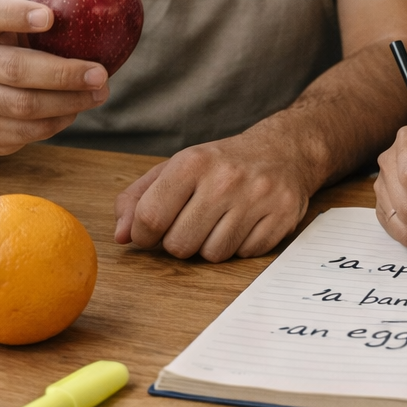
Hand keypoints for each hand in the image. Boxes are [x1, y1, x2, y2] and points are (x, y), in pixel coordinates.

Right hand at [0, 0, 108, 154]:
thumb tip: (108, 13)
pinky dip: (58, 122)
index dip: (16, 14)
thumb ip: (49, 20)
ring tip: (99, 94)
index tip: (50, 17)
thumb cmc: (13, 51)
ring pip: (24, 105)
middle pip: (16, 69)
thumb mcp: (19, 28)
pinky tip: (75, 111)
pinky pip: (27, 131)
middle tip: (99, 74)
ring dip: (69, 102)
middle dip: (64, 74)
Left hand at [113, 133, 321, 261]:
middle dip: (180, 241)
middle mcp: (226, 179)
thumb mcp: (175, 168)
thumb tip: (122, 236)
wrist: (284, 150)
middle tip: (193, 223)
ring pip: (212, 256)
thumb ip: (138, 199)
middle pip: (179, 245)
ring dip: (210, 246)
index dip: (144, 234)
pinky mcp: (282, 217)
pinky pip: (245, 255)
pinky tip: (245, 224)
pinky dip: (240, 247)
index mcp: (193, 163)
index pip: (150, 218)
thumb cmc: (221, 164)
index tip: (153, 230)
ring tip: (220, 222)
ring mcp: (258, 199)